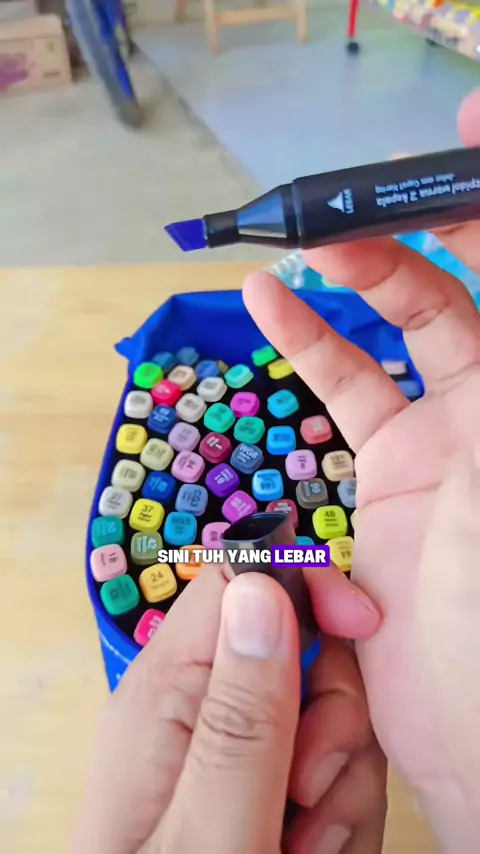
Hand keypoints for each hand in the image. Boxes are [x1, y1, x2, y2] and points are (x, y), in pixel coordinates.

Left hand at [72, 563, 384, 853]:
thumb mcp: (207, 835)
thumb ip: (237, 713)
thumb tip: (258, 587)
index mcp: (167, 694)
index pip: (238, 582)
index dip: (304, 589)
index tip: (361, 629)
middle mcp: (199, 710)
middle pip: (301, 647)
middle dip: (334, 712)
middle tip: (309, 789)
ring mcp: (239, 750)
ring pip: (330, 714)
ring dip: (340, 781)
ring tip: (303, 848)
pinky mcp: (269, 787)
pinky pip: (335, 769)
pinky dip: (341, 815)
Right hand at [243, 90, 479, 852]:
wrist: (469, 725)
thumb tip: (476, 280)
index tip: (463, 138)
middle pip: (455, 291)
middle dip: (415, 233)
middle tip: (361, 194)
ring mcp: (439, 434)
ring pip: (393, 331)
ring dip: (351, 280)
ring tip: (305, 241)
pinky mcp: (386, 470)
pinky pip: (346, 390)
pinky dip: (309, 345)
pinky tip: (271, 304)